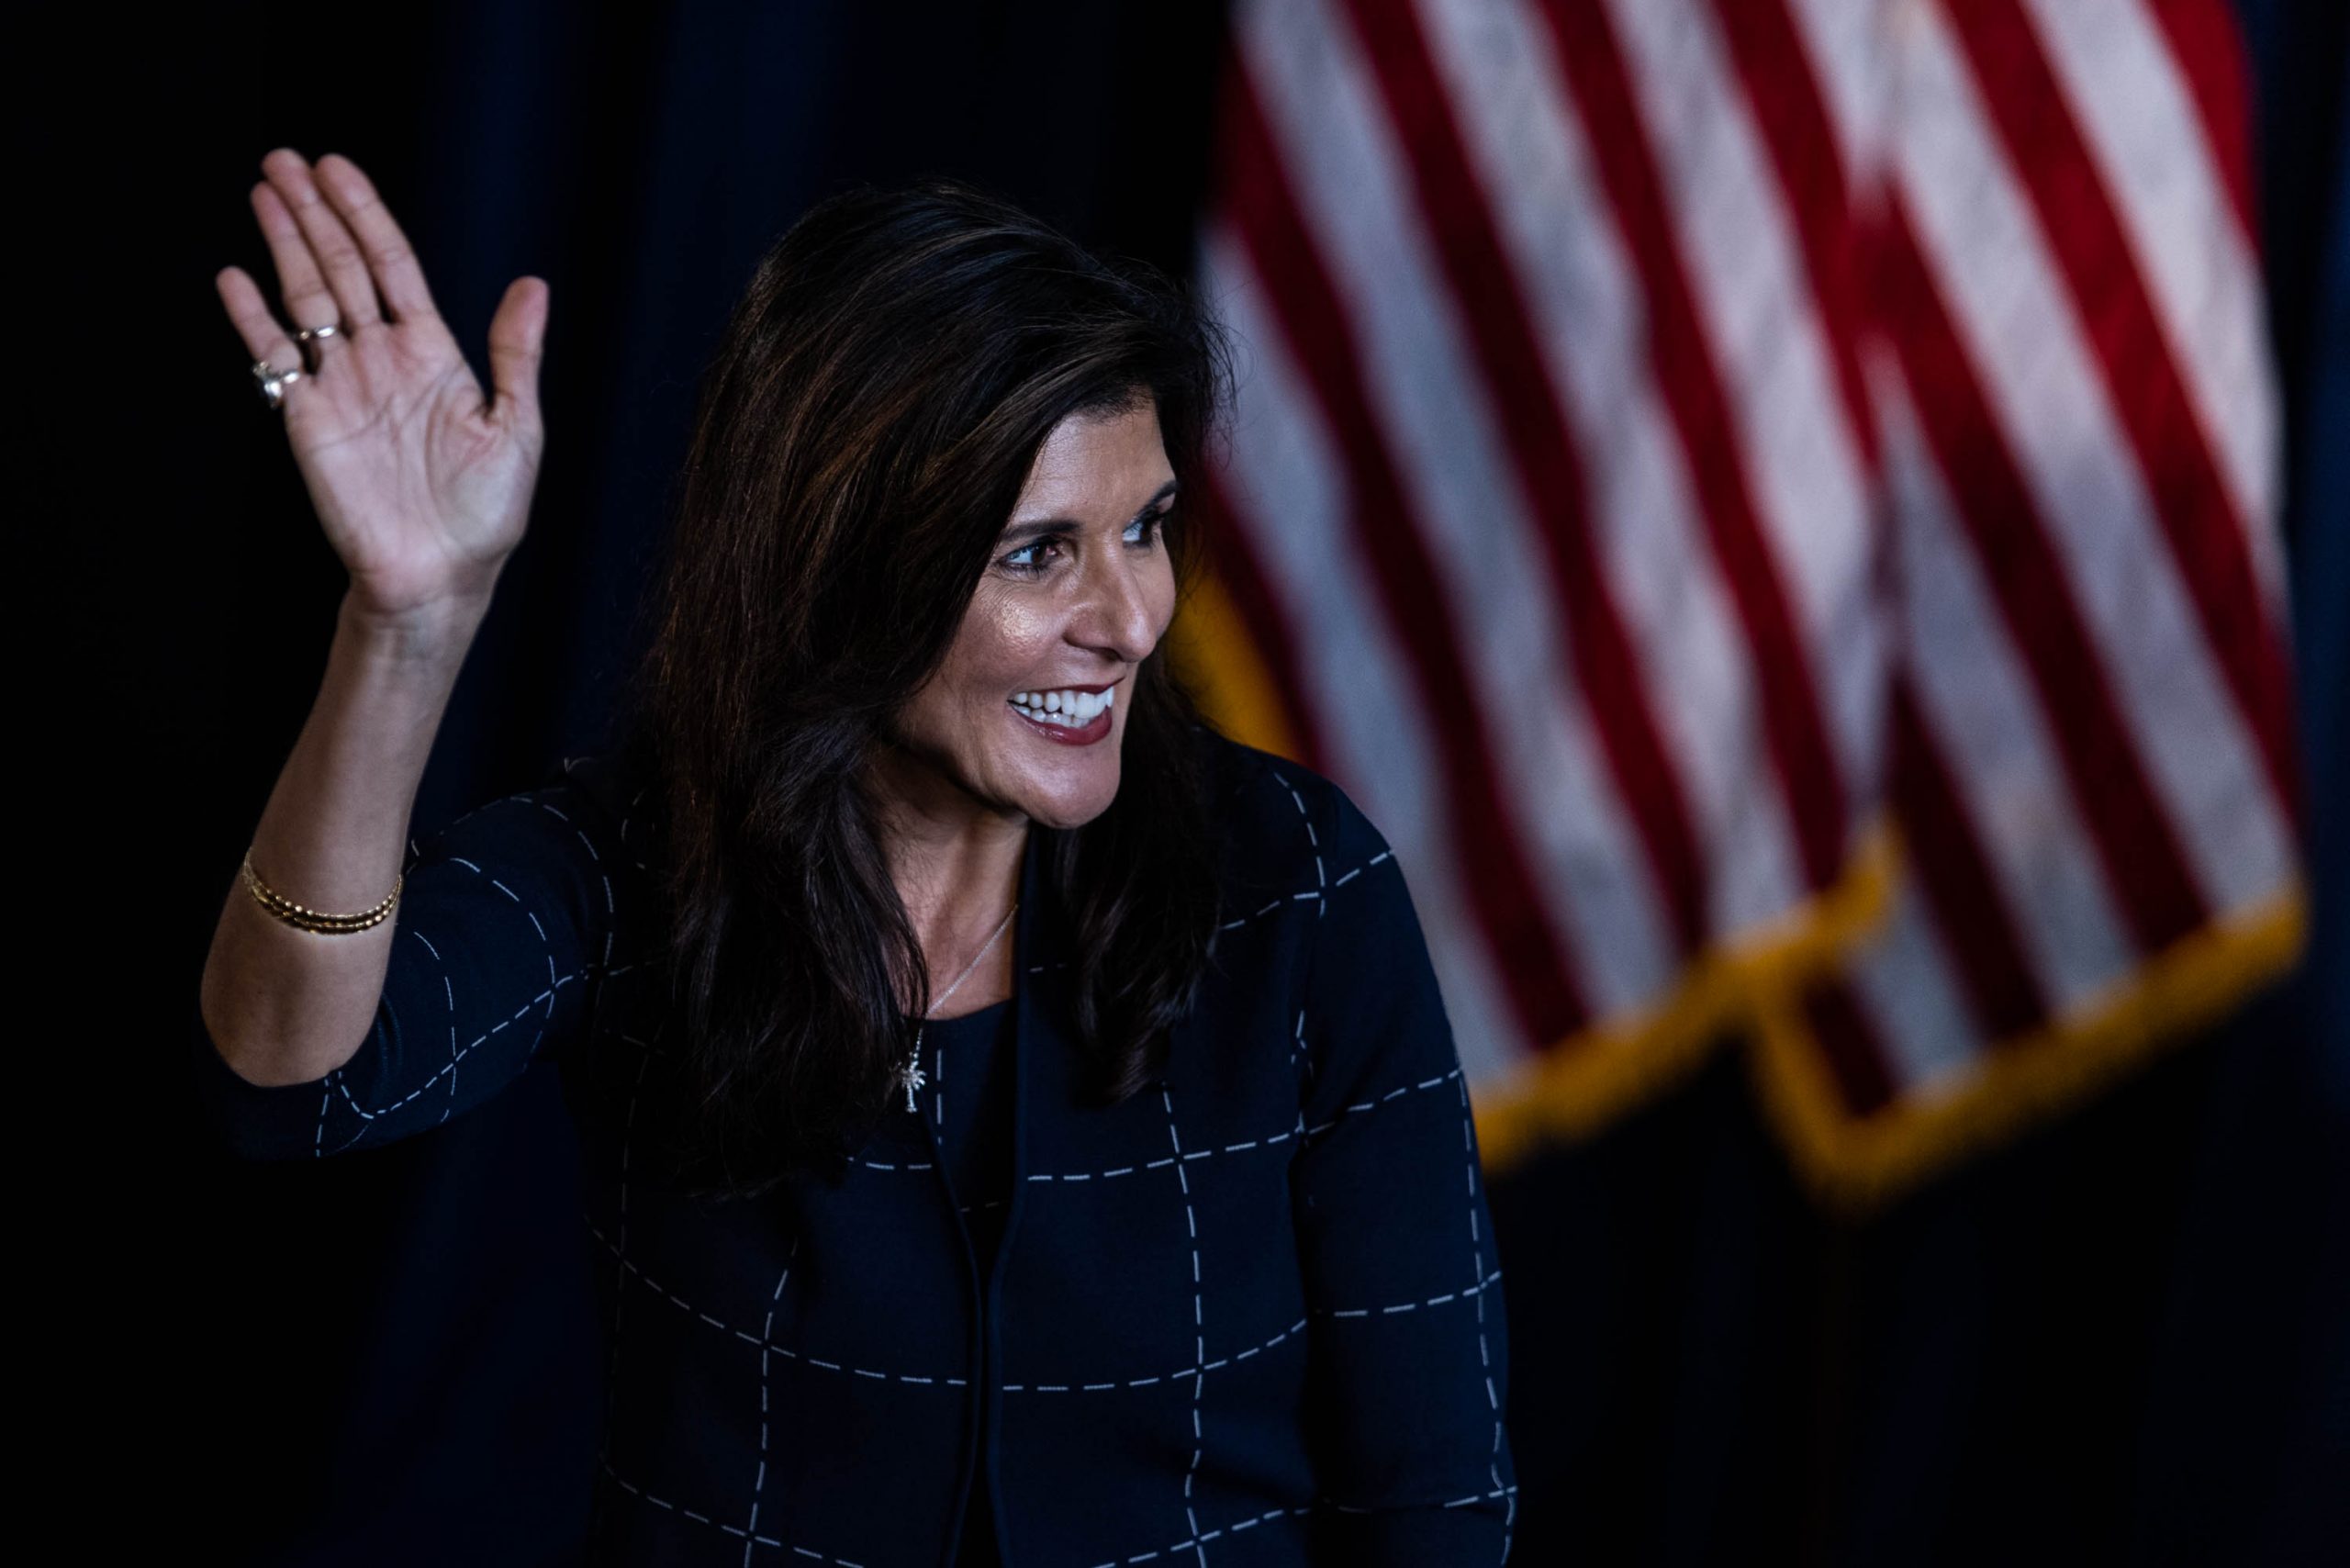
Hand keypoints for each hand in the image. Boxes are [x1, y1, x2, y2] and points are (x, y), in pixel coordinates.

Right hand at [216, 149, 549, 622]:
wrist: (440, 577)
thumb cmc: (486, 514)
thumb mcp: (517, 429)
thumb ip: (515, 356)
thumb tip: (532, 286)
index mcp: (433, 355)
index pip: (393, 267)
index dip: (366, 216)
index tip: (337, 170)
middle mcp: (382, 360)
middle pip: (341, 267)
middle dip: (315, 212)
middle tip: (284, 159)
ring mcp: (341, 385)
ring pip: (306, 297)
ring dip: (283, 244)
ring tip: (263, 191)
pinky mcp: (307, 419)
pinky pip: (275, 358)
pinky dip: (252, 319)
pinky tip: (235, 278)